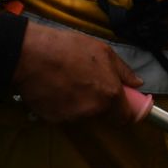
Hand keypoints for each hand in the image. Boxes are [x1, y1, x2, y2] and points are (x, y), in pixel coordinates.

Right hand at [10, 22, 142, 122]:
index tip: (120, 105)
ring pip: (82, 115)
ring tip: (66, 81)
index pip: (125, 117)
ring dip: (79, 103)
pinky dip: (61, 105)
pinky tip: (53, 88)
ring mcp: (72, 117)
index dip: (124, 111)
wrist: (29, 54)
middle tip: (85, 83)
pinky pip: (63, 115)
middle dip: (98, 103)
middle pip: (102, 114)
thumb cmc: (68, 47)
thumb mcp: (103, 51)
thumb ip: (123, 71)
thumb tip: (138, 84)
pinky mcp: (53, 120)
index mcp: (110, 94)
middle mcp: (94, 110)